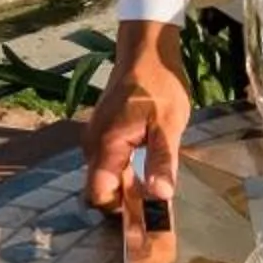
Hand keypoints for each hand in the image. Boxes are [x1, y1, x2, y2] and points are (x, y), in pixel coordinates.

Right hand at [81, 21, 192, 212]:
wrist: (146, 51)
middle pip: (100, 187)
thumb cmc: (159, 85)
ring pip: (103, 175)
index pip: (98, 194)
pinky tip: (145, 159)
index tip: (146, 210)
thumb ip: (162, 161)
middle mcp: (92, 143)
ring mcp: (94, 136)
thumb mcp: (169, 124)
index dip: (120, 209)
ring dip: (125, 182)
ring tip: (154, 174)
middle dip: (125, 198)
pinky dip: (122, 167)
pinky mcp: (100, 130)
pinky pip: (106, 160)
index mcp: (107, 144)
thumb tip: (160, 196)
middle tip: (156, 193)